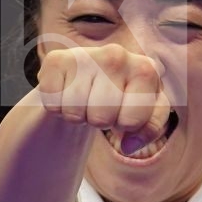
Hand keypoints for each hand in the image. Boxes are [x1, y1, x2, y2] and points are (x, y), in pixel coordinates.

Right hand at [35, 44, 171, 156]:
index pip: (131, 122)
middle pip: (101, 118)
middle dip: (100, 121)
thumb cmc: (122, 98)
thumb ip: (149, 131)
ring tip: (84, 100)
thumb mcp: (146, 113)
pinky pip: (53, 104)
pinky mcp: (56, 60)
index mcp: (145, 70)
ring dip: (77, 116)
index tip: (124, 112)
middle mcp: (117, 56)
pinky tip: (67, 93)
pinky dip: (57, 108)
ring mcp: (85, 55)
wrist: (89, 76)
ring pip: (74, 112)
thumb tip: (128, 145)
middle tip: (100, 106)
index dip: (125, 127)